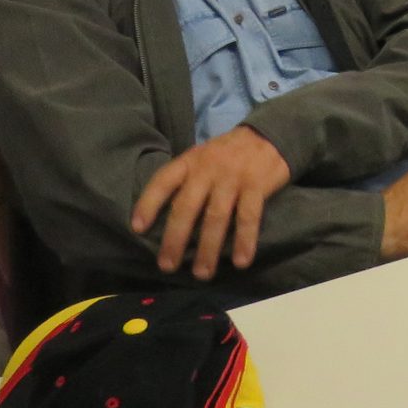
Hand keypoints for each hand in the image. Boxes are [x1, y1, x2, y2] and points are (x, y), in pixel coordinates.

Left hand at [131, 126, 291, 280]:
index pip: (163, 181)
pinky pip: (249, 217)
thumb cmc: (229, 153)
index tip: (138, 228)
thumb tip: (163, 217)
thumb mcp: (202, 156)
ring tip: (202, 274)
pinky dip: (244, 240)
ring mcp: (233, 177)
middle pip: (186, 206)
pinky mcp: (257, 185)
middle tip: (167, 266)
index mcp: (190, 161)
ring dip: (208, 248)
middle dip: (175, 239)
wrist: (270, 134)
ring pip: (216, 217)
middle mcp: (208, 169)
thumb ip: (186, 179)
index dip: (148, 203)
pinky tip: (240, 262)